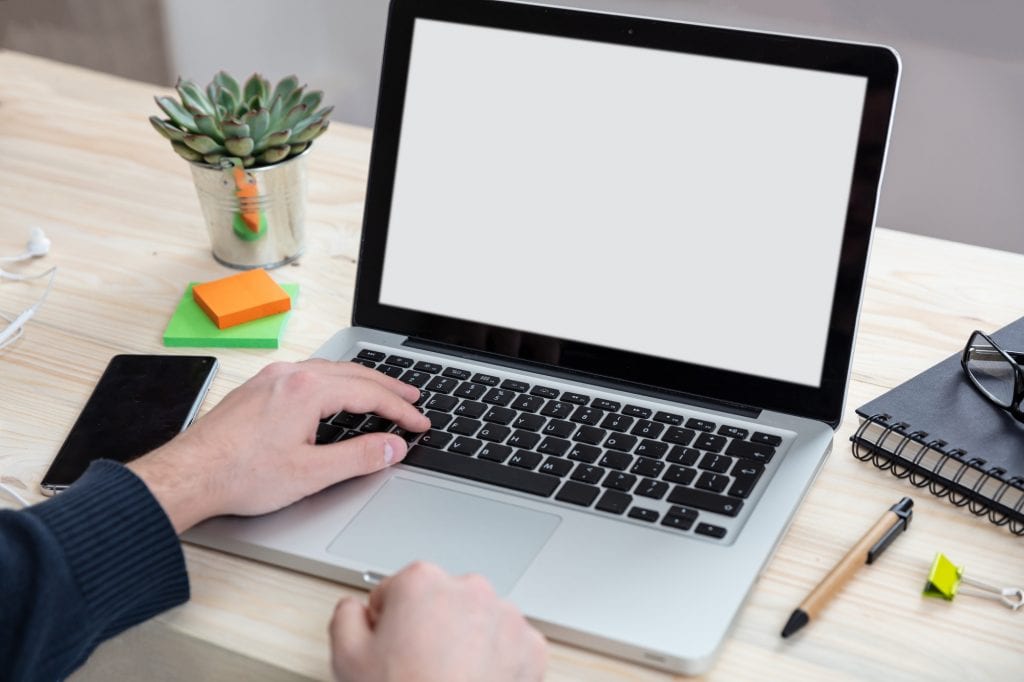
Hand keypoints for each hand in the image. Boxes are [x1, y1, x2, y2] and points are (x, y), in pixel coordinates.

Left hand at [128, 359, 429, 532]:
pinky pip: (309, 374)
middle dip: (388, 387)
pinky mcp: (258, 388)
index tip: (420, 423)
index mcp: (307, 390)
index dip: (401, 410)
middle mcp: (290, 375)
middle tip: (413, 399)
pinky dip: (335, 382)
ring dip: (361, 381)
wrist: (188, 476)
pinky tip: (336, 394)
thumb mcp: (311, 473)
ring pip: (330, 370)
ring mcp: (271, 378)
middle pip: (353, 373)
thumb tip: (392, 446)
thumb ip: (359, 458)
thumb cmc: (239, 475)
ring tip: (382, 393)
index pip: (370, 394)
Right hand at [330, 562, 546, 681]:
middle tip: (419, 667)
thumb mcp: (347, 657)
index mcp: (422, 582)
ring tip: (449, 679)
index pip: (395, 590)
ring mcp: (505, 617)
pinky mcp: (531, 647)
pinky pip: (508, 645)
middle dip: (430, 627)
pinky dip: (496, 661)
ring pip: (477, 621)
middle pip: (440, 601)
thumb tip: (354, 609)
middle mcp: (469, 590)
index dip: (387, 623)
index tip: (391, 646)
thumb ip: (346, 616)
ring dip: (465, 641)